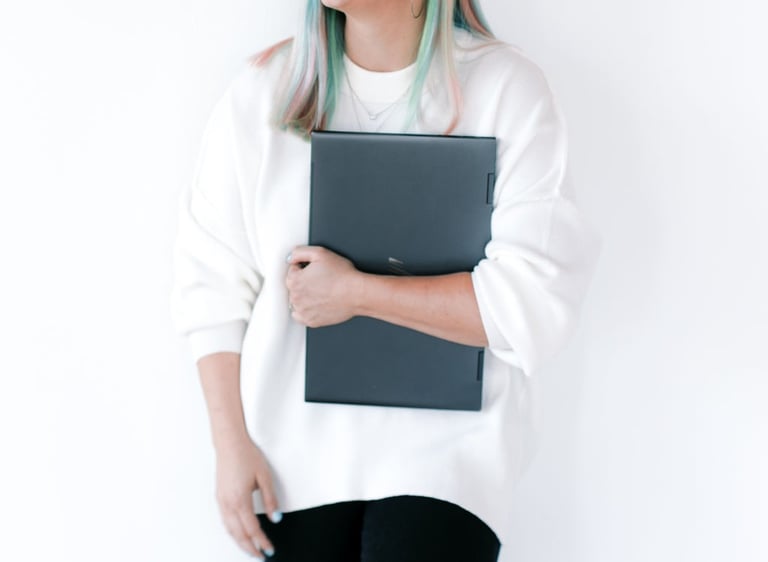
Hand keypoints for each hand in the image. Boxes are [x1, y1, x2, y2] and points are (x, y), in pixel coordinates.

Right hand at [214, 436, 280, 559]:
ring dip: (240, 542)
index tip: (269, 550)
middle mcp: (228, 504)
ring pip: (230, 530)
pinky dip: (232, 532)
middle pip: (239, 534)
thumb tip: (276, 518)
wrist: (229, 444)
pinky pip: (225, 522)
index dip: (262, 542)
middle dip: (250, 548)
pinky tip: (238, 534)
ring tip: (250, 549)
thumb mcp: (264, 477)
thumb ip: (271, 499)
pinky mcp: (219, 497)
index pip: (253, 529)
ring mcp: (221, 501)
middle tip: (260, 556)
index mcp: (240, 500)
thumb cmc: (247, 456)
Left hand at [285, 245, 363, 326]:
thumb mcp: (320, 253)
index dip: (306, 268)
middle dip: (305, 282)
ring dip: (305, 297)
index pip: (293, 271)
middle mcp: (295, 297)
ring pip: (297, 301)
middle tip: (322, 281)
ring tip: (322, 292)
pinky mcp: (311, 321)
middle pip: (294, 287)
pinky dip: (307, 311)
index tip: (317, 271)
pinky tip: (318, 304)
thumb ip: (299, 252)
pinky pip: (301, 316)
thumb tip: (291, 258)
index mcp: (294, 280)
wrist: (357, 294)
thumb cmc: (343, 275)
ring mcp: (302, 310)